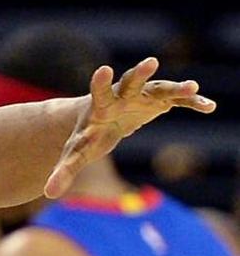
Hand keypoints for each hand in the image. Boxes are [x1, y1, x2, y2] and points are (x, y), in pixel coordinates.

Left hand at [44, 57, 214, 197]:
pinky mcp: (159, 101)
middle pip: (131, 82)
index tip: (103, 70)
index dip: (101, 83)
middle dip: (139, 74)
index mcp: (100, 105)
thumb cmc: (89, 135)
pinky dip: (191, 102)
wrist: (104, 119)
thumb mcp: (76, 153)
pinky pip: (177, 101)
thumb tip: (47, 193)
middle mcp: (122, 95)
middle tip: (150, 62)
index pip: (99, 92)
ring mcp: (142, 95)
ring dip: (175, 88)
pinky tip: (208, 107)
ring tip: (192, 87)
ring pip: (159, 88)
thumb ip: (63, 171)